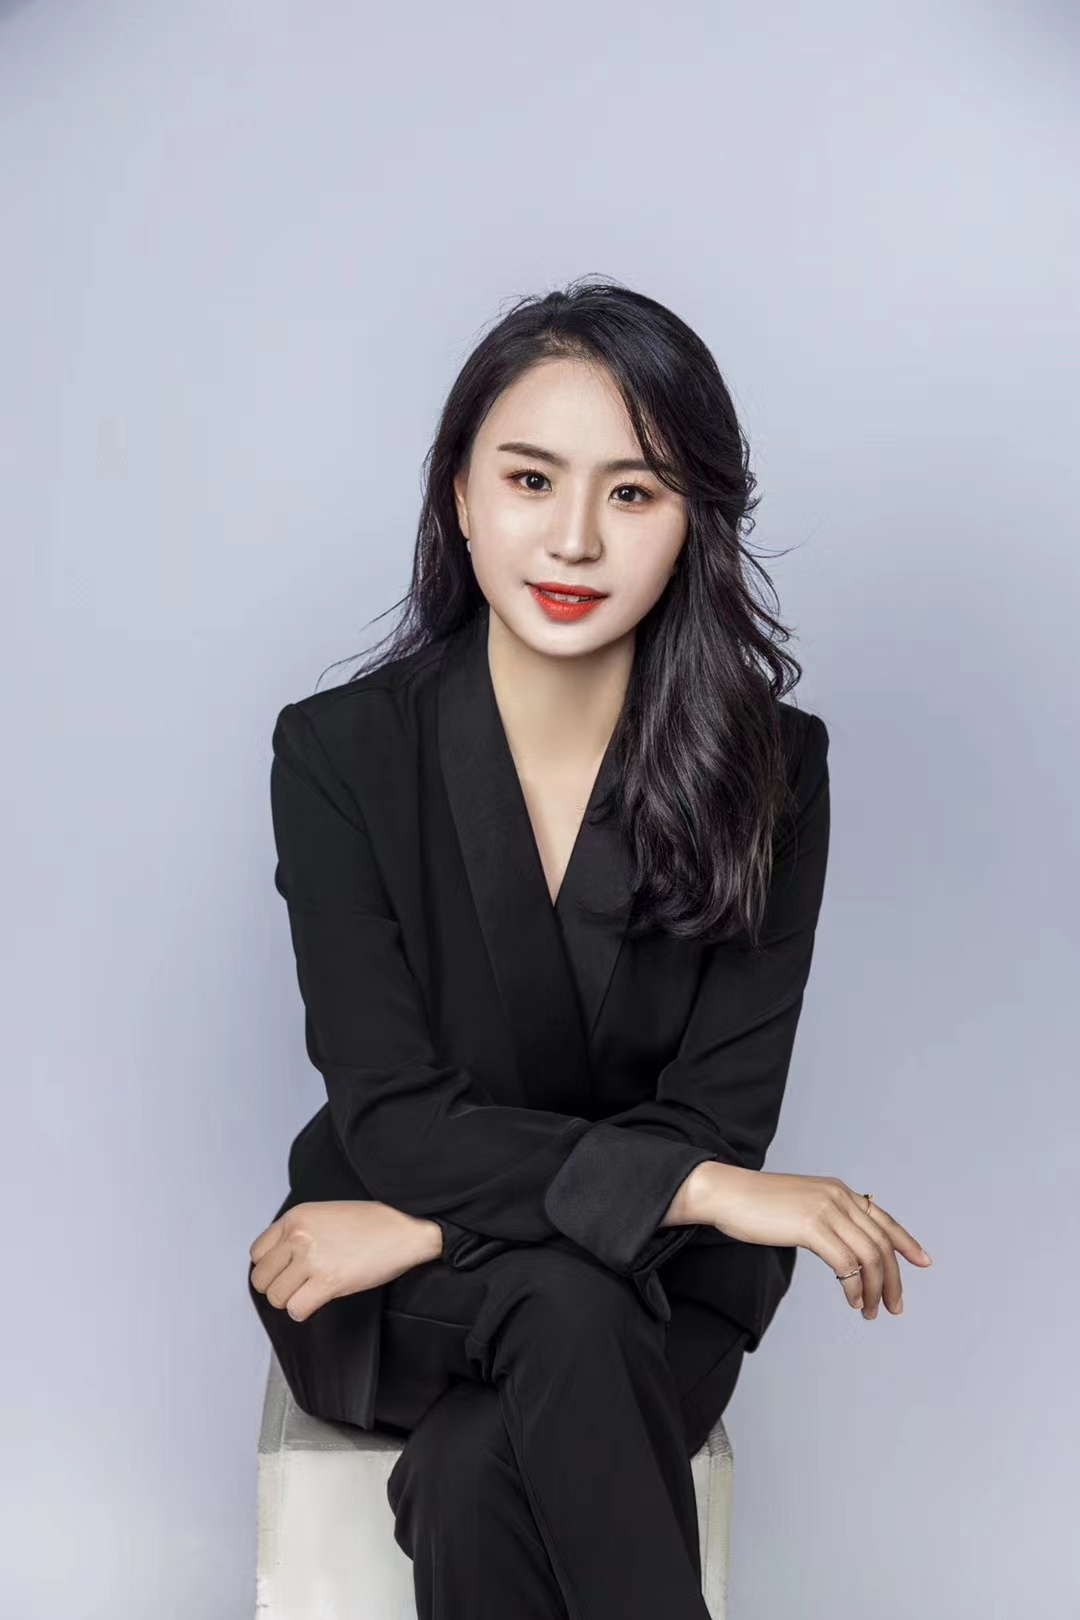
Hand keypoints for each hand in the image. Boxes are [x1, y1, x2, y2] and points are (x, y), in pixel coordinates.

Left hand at [249, 1199, 442, 1322]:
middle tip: (299, 1286)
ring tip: (311, 1291)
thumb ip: (298, 1232)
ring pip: (276, 1297)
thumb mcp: (325, 1214)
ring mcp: (312, 1258)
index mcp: (296, 1217)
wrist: (404, 1229)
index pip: (256, 1254)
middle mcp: (298, 1236)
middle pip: (261, 1279)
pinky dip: (304, 1311)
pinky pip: (296, 1309)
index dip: (270, 1267)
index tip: (286, 1271)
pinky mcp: (328, 1281)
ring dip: (292, 1300)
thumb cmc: (371, 1223)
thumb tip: (279, 1260)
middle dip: (278, 1287)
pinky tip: (318, 1300)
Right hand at [685, 1162, 932, 1318]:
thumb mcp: (800, 1205)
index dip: (907, 1242)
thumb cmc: (756, 1205)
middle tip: (895, 1307)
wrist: (726, 1193)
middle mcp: (838, 1196)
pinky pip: (846, 1264)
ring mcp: (826, 1209)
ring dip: (876, 1289)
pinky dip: (855, 1288)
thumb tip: (843, 1247)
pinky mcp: (811, 1226)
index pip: (883, 1219)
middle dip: (894, 1278)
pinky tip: (852, 1302)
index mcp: (838, 1190)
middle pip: (881, 1242)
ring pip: (869, 1256)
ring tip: (871, 1312)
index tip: (923, 1261)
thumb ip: (825, 1219)